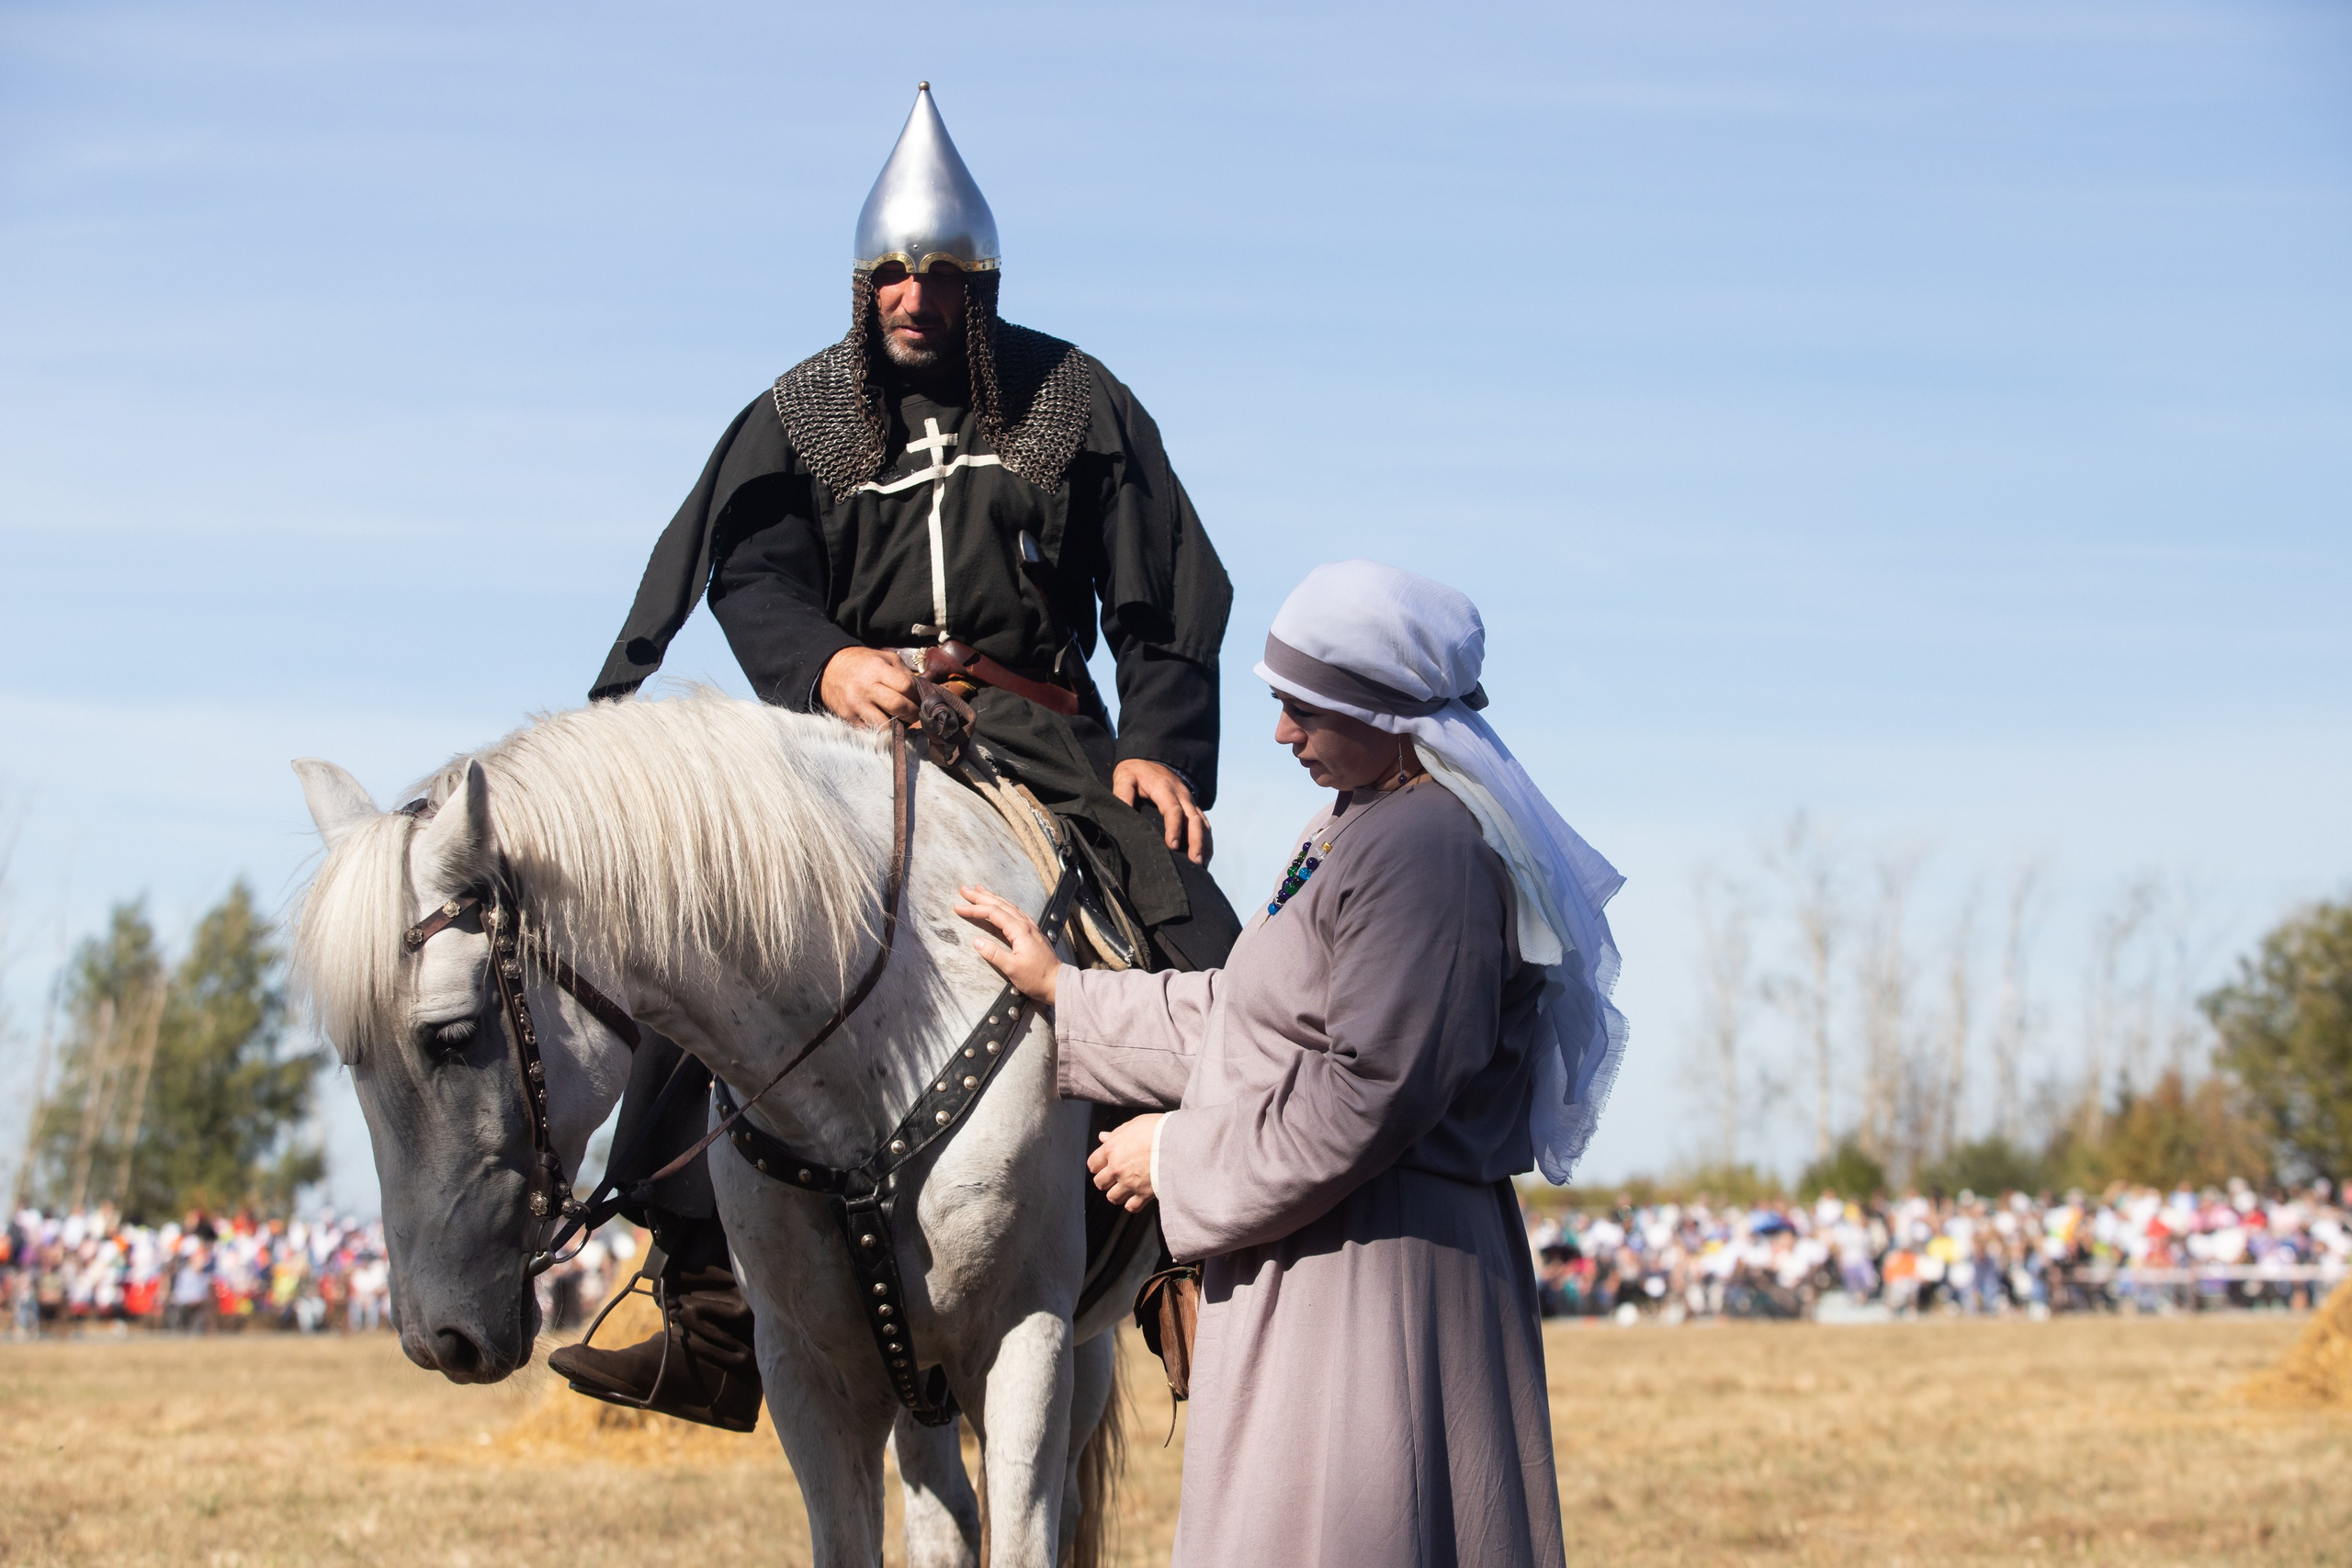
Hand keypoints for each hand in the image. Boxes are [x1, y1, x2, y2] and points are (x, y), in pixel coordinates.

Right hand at [819, 646, 919, 727]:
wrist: (828, 668)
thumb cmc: (861, 663)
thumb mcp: (883, 657)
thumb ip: (903, 671)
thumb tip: (923, 689)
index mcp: (877, 669)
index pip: (905, 686)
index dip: (916, 695)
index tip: (919, 699)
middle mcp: (866, 687)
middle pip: (898, 706)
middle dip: (912, 713)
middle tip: (914, 713)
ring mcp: (856, 704)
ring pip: (885, 725)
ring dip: (897, 726)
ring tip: (899, 719)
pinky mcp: (847, 717)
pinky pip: (870, 730)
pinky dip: (880, 729)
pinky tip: (884, 721)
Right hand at [952, 885, 1060, 1004]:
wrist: (1057, 982)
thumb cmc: (1036, 978)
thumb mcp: (1012, 968)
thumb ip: (993, 953)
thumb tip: (976, 940)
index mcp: (1019, 930)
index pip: (993, 913)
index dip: (974, 909)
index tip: (958, 907)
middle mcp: (1025, 924)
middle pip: (1000, 904)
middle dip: (980, 896)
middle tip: (964, 889)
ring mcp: (1030, 926)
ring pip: (1008, 905)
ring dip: (992, 897)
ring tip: (979, 890)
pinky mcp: (1032, 932)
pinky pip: (1015, 912)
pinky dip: (1003, 905)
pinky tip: (1000, 904)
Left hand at [1089, 1114, 1161, 1211]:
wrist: (1181, 1143)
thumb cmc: (1159, 1129)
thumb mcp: (1135, 1124)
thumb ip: (1117, 1133)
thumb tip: (1103, 1137)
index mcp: (1112, 1149)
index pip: (1093, 1164)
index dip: (1098, 1165)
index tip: (1104, 1164)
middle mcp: (1117, 1168)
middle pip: (1100, 1183)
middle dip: (1106, 1180)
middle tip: (1115, 1176)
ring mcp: (1129, 1183)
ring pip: (1112, 1197)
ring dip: (1117, 1193)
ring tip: (1125, 1188)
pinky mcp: (1144, 1194)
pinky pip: (1131, 1207)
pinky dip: (1132, 1204)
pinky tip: (1137, 1197)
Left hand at [1113, 759, 1210, 865]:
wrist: (1150, 758)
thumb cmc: (1135, 771)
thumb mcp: (1124, 777)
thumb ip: (1122, 794)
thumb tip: (1122, 814)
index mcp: (1164, 788)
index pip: (1174, 809)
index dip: (1175, 827)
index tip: (1173, 846)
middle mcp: (1182, 794)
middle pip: (1194, 819)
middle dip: (1196, 842)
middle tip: (1194, 862)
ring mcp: (1190, 800)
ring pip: (1203, 823)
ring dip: (1204, 844)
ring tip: (1201, 866)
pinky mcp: (1193, 806)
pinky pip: (1204, 824)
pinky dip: (1206, 841)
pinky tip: (1204, 858)